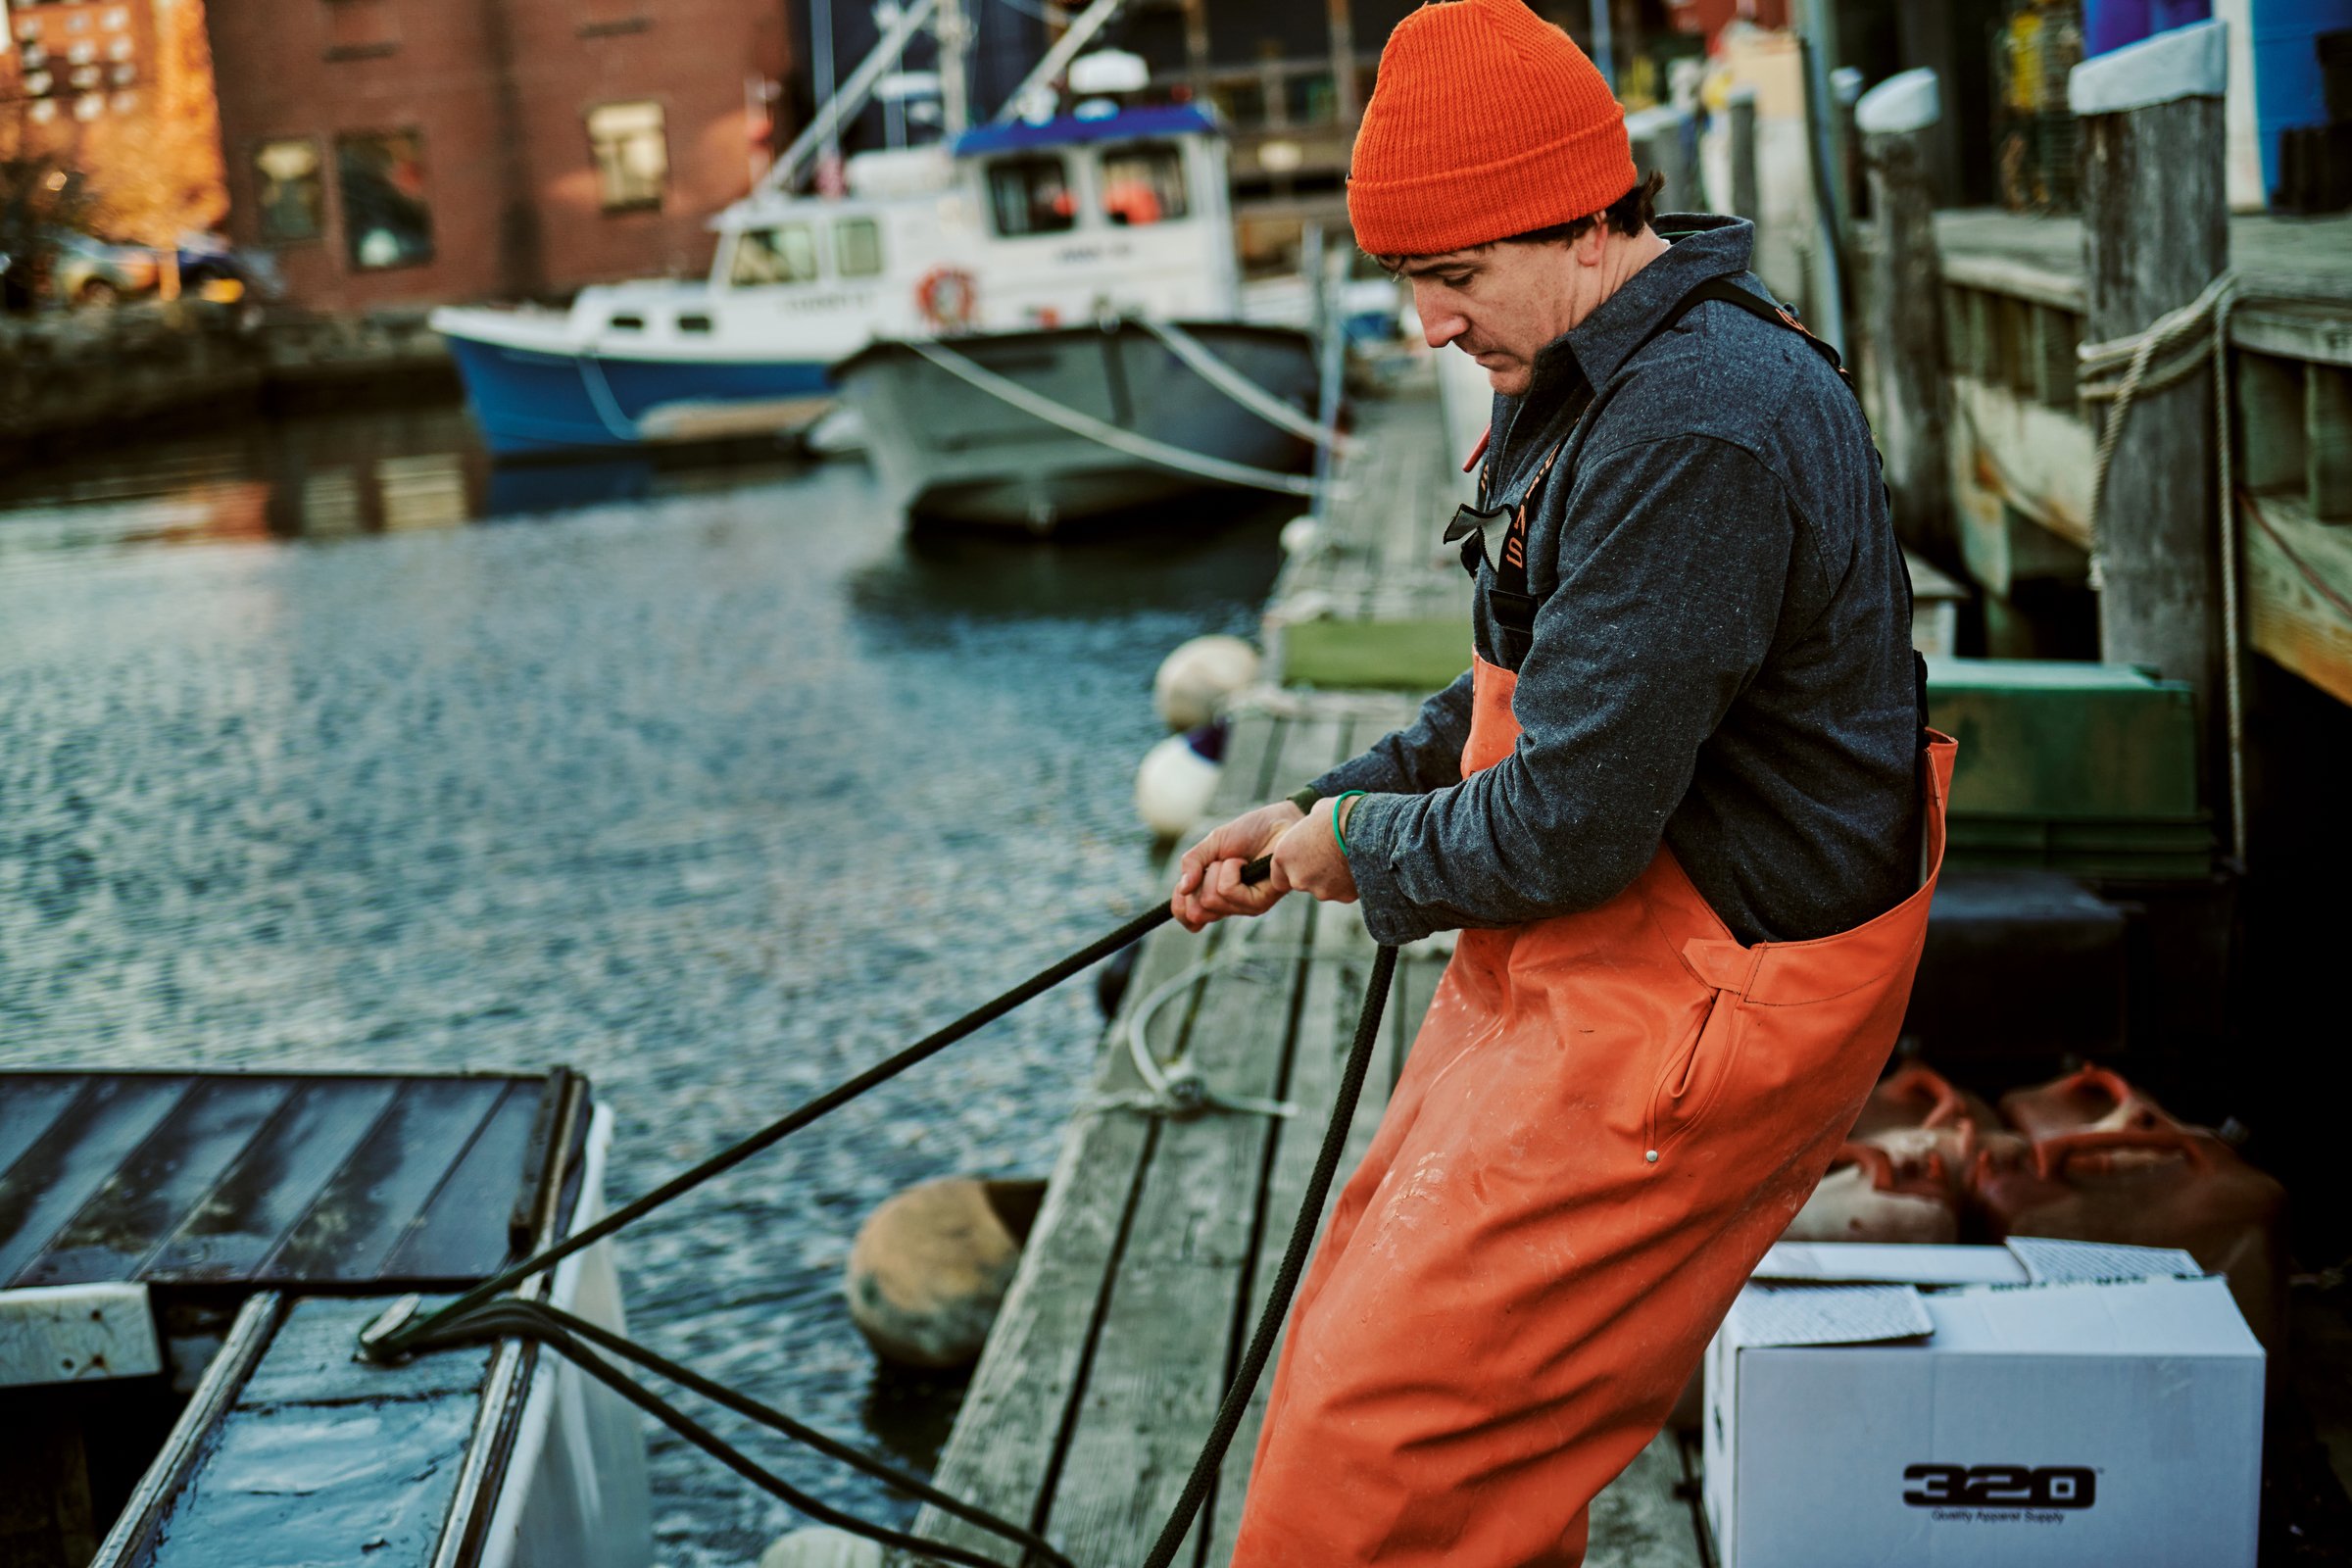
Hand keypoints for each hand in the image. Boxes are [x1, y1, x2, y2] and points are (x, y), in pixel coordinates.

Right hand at [1171, 801, 1300, 931]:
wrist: (1281, 823)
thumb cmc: (1251, 833)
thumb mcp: (1213, 843)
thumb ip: (1192, 862)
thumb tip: (1182, 888)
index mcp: (1214, 894)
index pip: (1188, 917)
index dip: (1179, 905)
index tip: (1184, 886)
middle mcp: (1229, 905)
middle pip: (1195, 911)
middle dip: (1199, 880)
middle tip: (1216, 863)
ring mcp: (1244, 907)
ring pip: (1210, 900)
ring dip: (1217, 870)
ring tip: (1236, 859)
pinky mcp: (1259, 903)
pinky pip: (1227, 890)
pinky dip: (1231, 869)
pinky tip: (1246, 863)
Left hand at [1270, 796, 1360, 905]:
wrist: (1367, 828)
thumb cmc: (1339, 813)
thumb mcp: (1316, 812)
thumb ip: (1309, 826)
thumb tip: (1315, 824)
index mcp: (1284, 856)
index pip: (1279, 877)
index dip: (1293, 868)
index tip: (1305, 859)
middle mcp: (1297, 878)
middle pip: (1302, 882)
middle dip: (1313, 873)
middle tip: (1329, 855)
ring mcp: (1320, 890)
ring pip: (1323, 888)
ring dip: (1332, 878)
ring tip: (1346, 857)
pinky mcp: (1342, 896)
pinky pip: (1343, 891)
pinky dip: (1349, 882)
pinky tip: (1358, 865)